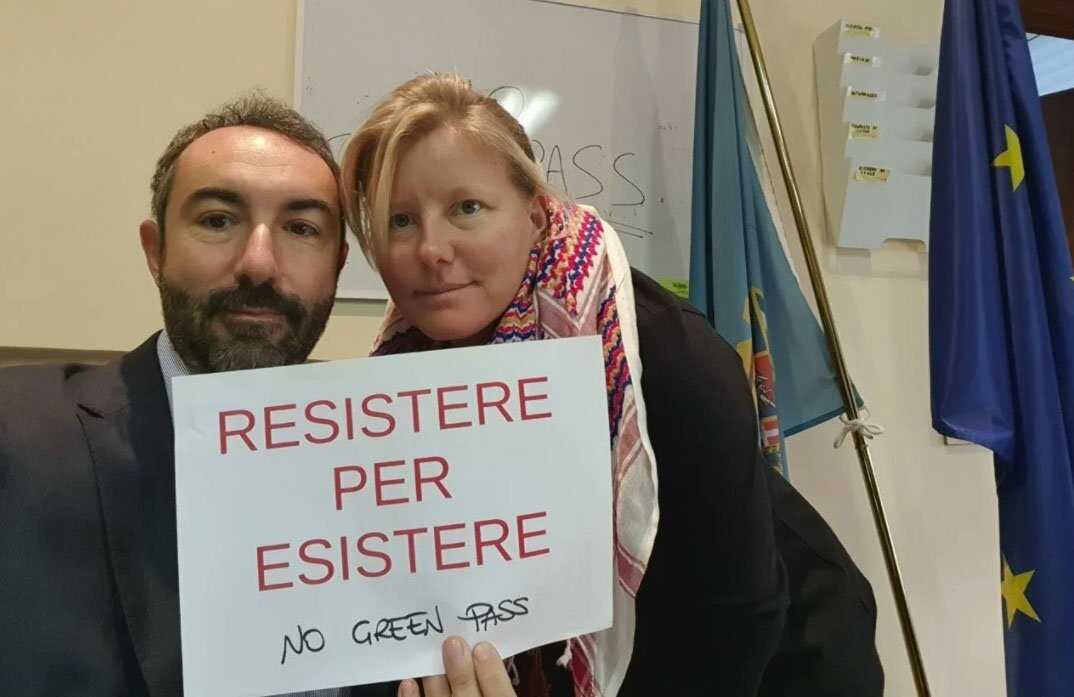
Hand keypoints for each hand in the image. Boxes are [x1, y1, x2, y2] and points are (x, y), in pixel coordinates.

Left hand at [398, 636, 515, 696]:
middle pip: (468, 695)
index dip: (493, 673)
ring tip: (430, 655)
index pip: (500, 694)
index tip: (483, 647)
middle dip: (460, 670)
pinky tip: (407, 682)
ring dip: (435, 680)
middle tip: (452, 642)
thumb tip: (486, 649)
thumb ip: (498, 681)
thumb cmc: (485, 695)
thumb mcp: (503, 695)